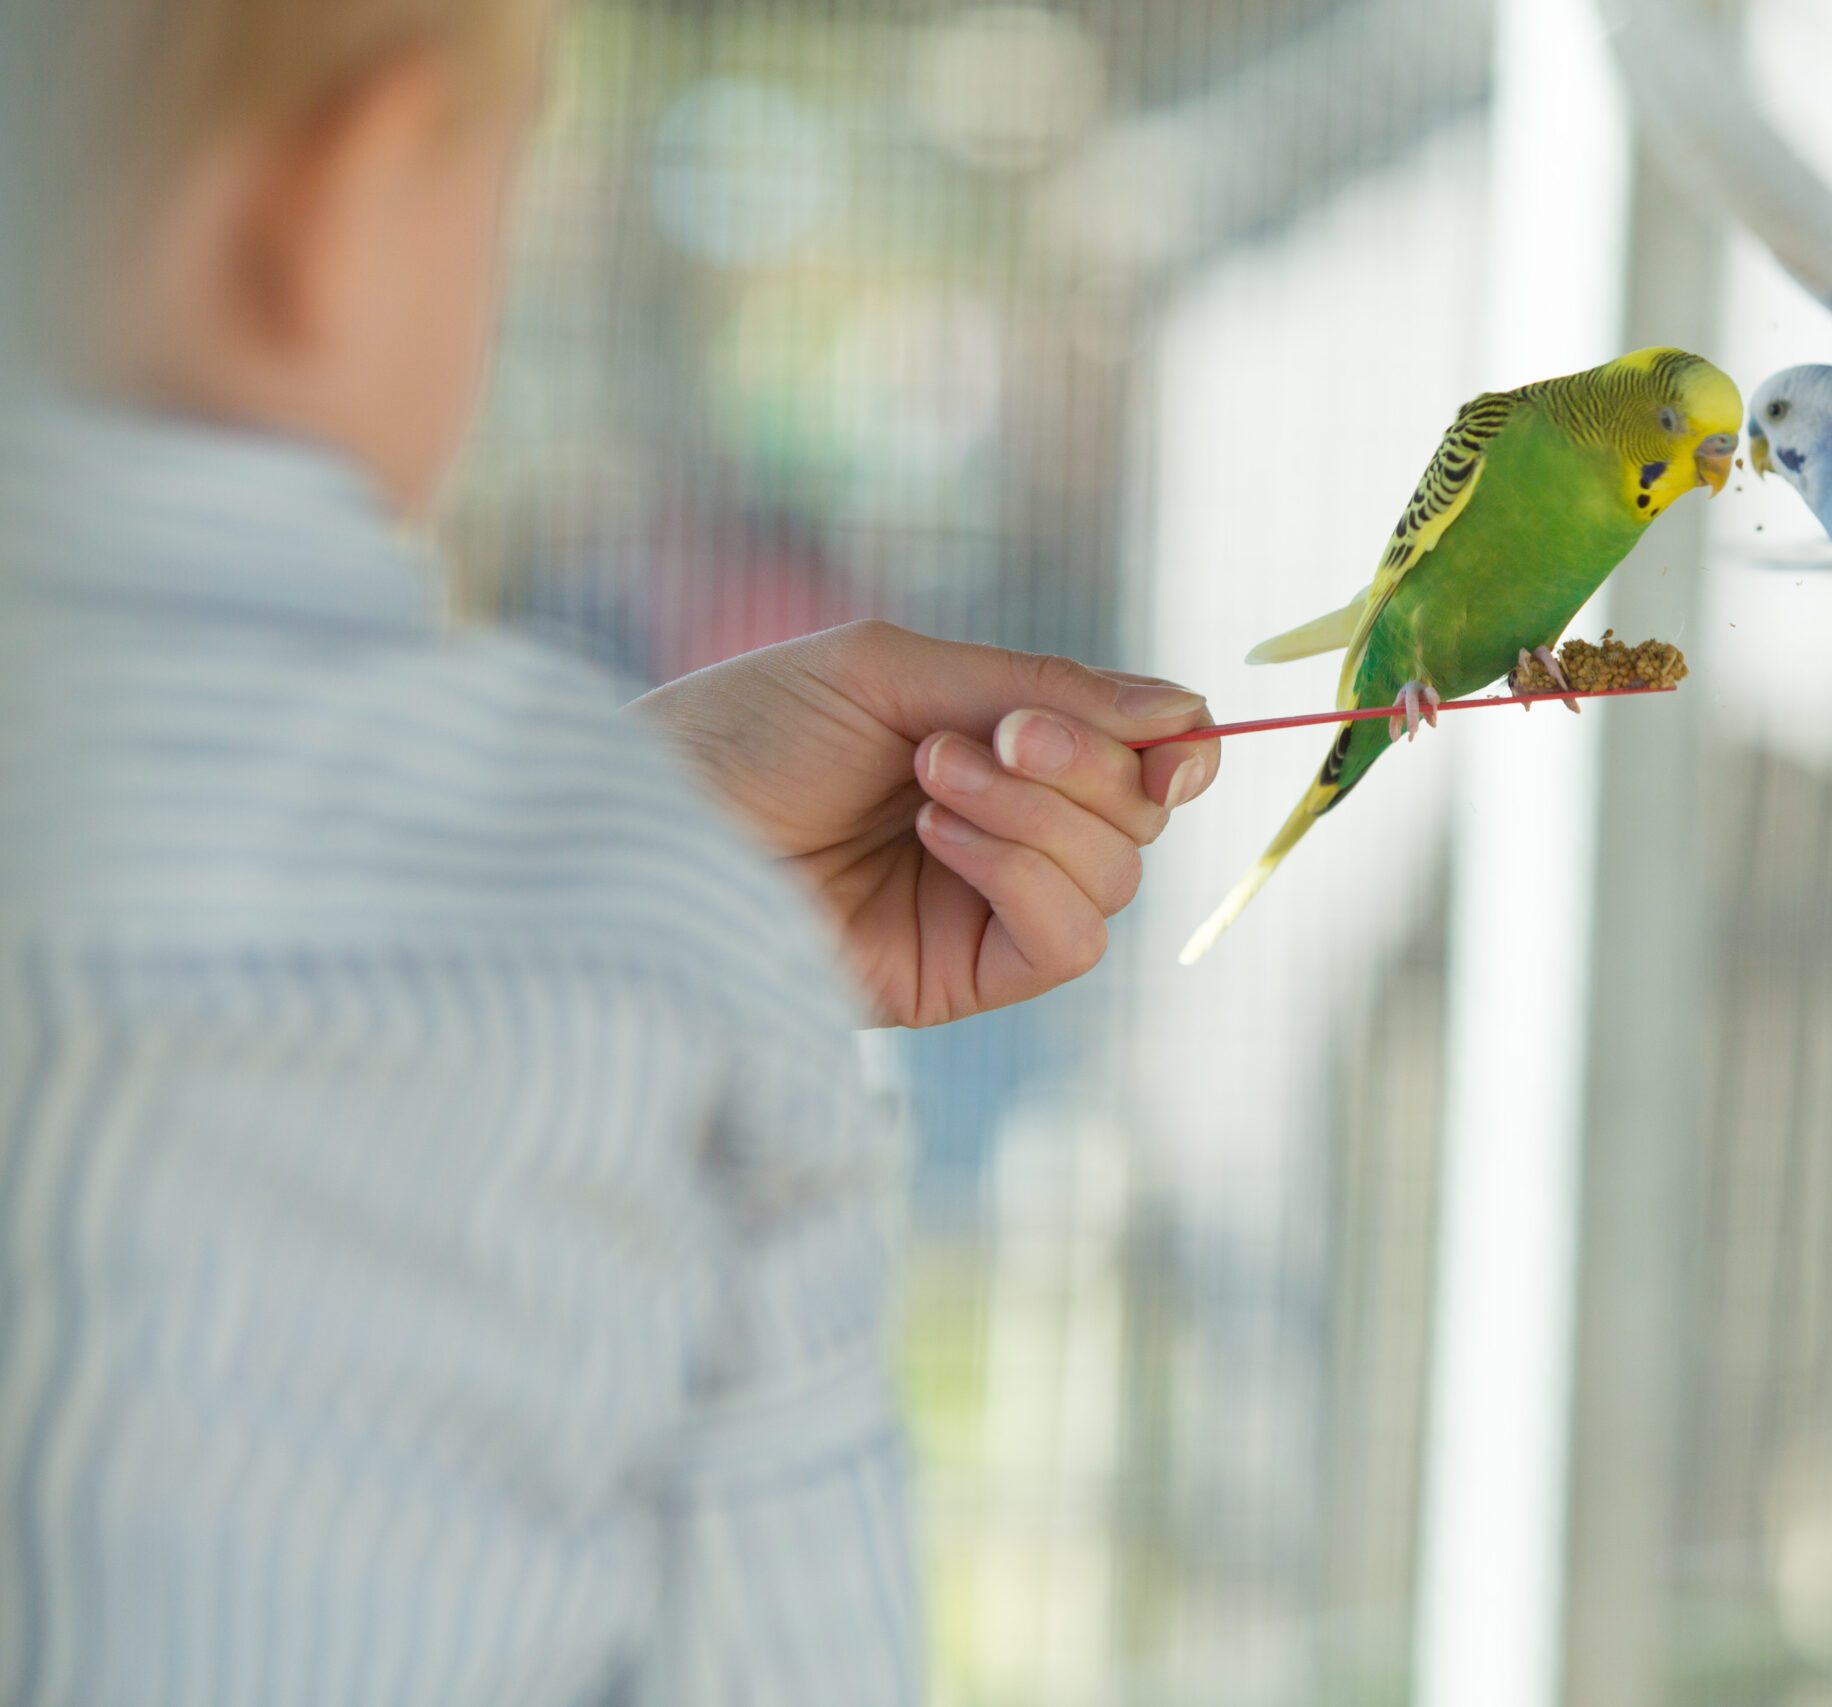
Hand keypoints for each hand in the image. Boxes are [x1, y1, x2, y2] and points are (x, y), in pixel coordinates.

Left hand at [631, 620, 1221, 1026]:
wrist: (644, 822)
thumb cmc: (746, 730)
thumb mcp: (895, 672)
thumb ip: (1038, 686)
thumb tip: (1187, 717)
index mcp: (994, 753)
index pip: (1134, 757)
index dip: (1172, 744)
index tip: (1169, 730)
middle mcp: (1002, 833)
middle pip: (1137, 816)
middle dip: (1086, 764)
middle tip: (991, 733)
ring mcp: (980, 911)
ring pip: (1113, 876)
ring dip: (1038, 811)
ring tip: (927, 778)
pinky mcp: (957, 980)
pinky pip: (1068, 941)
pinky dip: (1023, 875)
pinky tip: (936, 836)